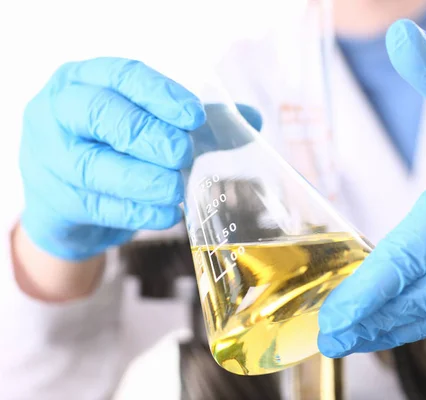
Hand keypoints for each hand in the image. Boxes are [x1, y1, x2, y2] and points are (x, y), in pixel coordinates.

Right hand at [19, 57, 260, 261]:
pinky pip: (97, 206)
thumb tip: (252, 119)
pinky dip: (138, 211)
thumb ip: (193, 121)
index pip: (122, 75)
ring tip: (176, 190)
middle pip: (101, 114)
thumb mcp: (148, 126)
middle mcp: (58, 112)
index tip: (194, 116)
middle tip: (182, 154)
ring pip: (95, 165)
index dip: (160, 95)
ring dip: (144, 180)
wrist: (68, 201)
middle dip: (149, 135)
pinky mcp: (54, 201)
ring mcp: (49, 157)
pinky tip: (166, 214)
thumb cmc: (113, 151)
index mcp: (84, 81)